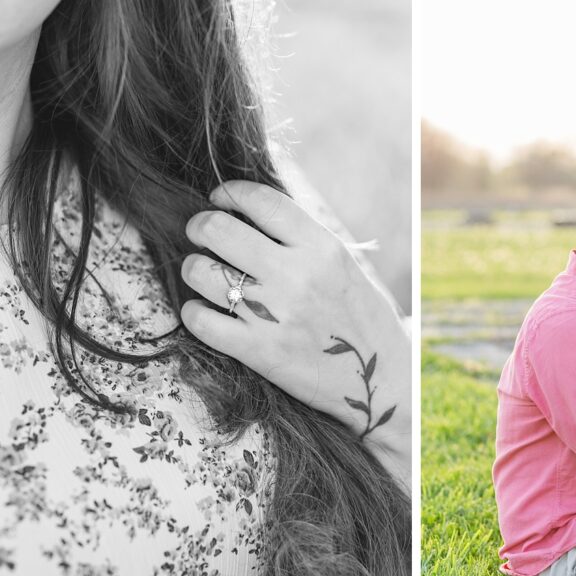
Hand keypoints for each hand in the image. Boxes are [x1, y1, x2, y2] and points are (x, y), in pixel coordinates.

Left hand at [179, 181, 410, 481]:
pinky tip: (205, 311)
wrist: (382, 382)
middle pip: (219, 229)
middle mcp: (297, 276)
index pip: (259, 201)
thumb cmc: (361, 319)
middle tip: (201, 233)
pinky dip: (194, 312)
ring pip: (202, 271)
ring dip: (194, 267)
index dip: (229, 193)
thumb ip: (303, 238)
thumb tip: (252, 208)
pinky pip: (200, 320)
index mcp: (322, 249)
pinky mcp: (259, 352)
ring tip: (202, 273)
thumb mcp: (344, 267)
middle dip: (201, 225)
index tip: (221, 198)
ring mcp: (275, 314)